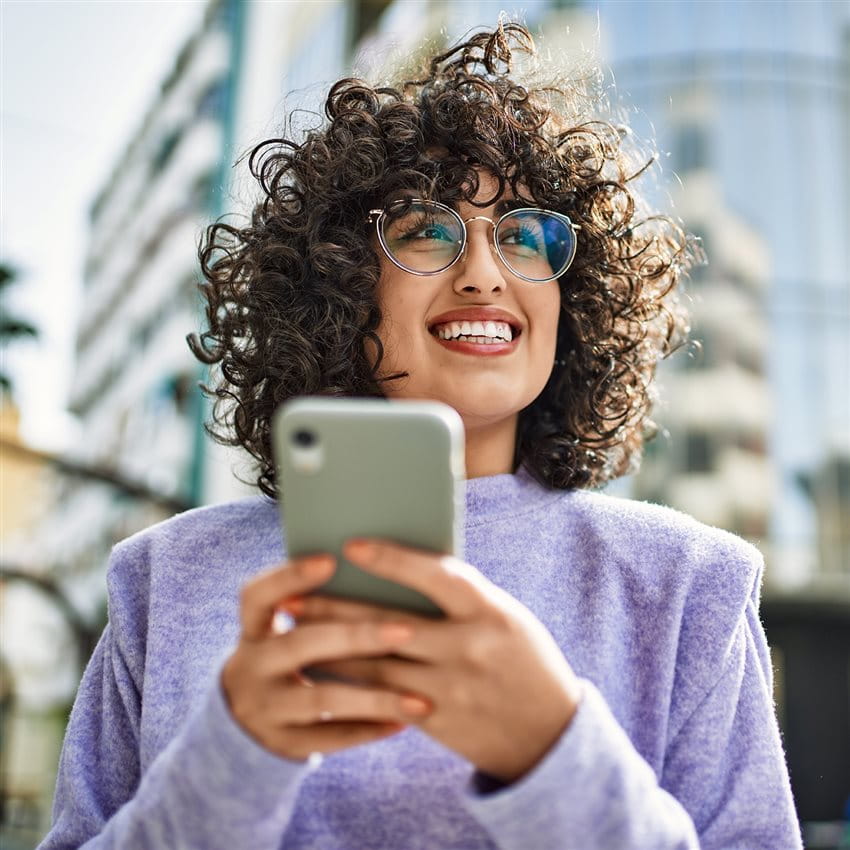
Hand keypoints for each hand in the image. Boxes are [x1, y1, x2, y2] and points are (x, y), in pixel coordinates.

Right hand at [221, 554, 432, 760]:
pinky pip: (332, 738)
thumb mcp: (285, 631)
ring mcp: (264, 710)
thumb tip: (384, 569)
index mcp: (254, 628)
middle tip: (407, 631)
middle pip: (301, 643)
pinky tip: (408, 720)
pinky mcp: (284, 745)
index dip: (290, 576)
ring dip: (375, 696)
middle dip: (356, 635)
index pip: (259, 595)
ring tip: (423, 698)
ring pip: (323, 699)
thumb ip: (319, 607)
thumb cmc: (291, 657)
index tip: (331, 560)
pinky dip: (371, 728)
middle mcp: (251, 667)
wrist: (246, 727)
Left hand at [288, 540, 581, 783]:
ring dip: (330, 648)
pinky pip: (381, 698)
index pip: (436, 576)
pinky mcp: (436, 719)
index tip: (352, 546)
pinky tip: (319, 671)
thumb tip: (398, 573)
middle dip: (336, 610)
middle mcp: (469, 648)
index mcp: (490, 611)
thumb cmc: (523, 659)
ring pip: (376, 665)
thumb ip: (460, 599)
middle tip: (293, 596)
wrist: (549, 734)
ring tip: (294, 631)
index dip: (393, 560)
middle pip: (390, 624)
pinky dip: (348, 683)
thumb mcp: (505, 617)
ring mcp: (451, 687)